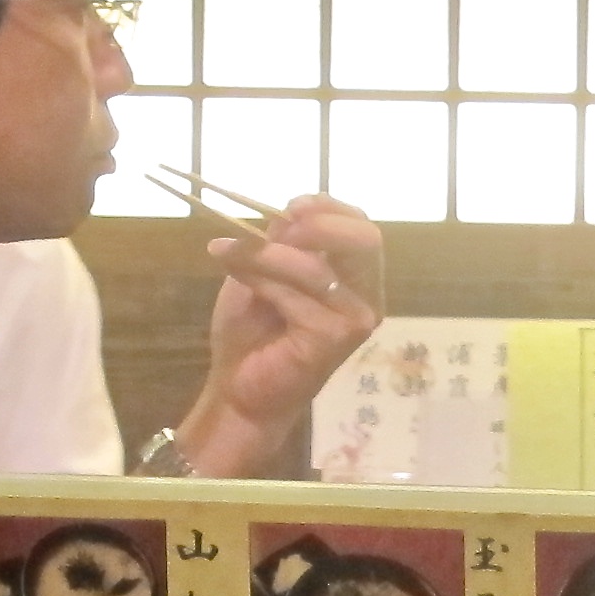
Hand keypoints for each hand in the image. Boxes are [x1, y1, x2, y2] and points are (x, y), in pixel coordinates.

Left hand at [181, 195, 385, 476]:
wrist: (238, 387)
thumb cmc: (254, 332)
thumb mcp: (265, 272)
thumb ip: (282, 243)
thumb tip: (286, 213)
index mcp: (356, 279)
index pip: (361, 227)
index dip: (327, 207)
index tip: (287, 207)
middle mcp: (367, 297)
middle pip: (364, 239)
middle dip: (316, 225)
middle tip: (276, 229)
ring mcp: (356, 320)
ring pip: (316, 266)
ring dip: (265, 255)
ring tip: (227, 254)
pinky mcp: (334, 338)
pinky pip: (294, 294)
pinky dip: (260, 280)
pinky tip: (237, 282)